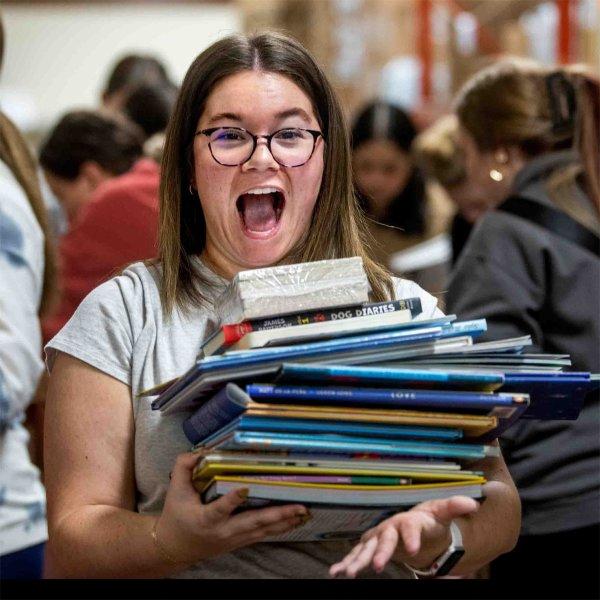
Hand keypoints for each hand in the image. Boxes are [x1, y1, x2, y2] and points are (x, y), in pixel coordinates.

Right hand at [154, 452, 308, 564]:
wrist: (174, 548)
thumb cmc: (176, 516)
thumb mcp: (176, 490)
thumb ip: (184, 467)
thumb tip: (200, 450)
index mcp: (205, 519)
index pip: (219, 509)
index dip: (232, 501)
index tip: (244, 488)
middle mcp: (223, 531)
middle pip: (252, 523)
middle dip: (276, 515)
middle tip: (297, 506)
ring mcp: (234, 538)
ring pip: (262, 530)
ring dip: (284, 521)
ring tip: (303, 511)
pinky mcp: (241, 541)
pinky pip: (263, 535)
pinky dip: (281, 528)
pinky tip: (295, 520)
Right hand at [329, 495, 478, 577]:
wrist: (416, 524)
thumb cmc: (429, 520)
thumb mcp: (443, 514)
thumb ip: (454, 507)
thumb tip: (472, 504)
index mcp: (409, 519)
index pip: (410, 526)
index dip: (410, 536)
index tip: (413, 548)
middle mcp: (391, 527)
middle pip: (385, 538)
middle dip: (381, 551)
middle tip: (378, 565)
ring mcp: (379, 537)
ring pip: (367, 548)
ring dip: (357, 559)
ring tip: (348, 572)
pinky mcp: (372, 547)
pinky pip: (358, 555)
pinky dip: (346, 562)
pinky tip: (336, 572)